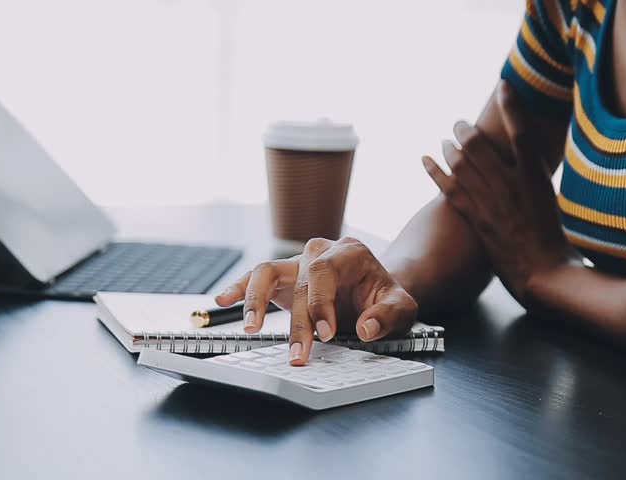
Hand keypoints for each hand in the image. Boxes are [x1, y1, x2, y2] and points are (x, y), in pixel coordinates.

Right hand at [215, 237, 417, 365]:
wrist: (376, 289)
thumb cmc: (386, 297)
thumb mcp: (402, 307)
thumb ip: (388, 316)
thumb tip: (366, 328)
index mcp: (349, 252)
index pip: (325, 273)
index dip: (320, 303)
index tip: (325, 334)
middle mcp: (319, 252)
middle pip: (299, 280)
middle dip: (297, 320)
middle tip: (299, 353)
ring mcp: (298, 262)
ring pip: (267, 270)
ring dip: (255, 299)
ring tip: (250, 326)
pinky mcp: (283, 277)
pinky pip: (256, 276)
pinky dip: (239, 288)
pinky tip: (223, 301)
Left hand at [422, 81, 570, 300]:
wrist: (544, 274)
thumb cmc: (555, 242)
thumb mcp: (551, 203)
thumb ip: (534, 181)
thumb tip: (524, 165)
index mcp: (536, 177)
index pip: (521, 131)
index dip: (510, 106)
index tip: (502, 86)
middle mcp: (511, 184)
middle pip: (481, 144)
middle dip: (466, 129)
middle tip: (460, 124)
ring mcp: (491, 201)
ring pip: (462, 163)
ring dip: (450, 146)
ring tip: (445, 139)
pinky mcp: (475, 218)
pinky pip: (448, 188)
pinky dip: (433, 170)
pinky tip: (424, 158)